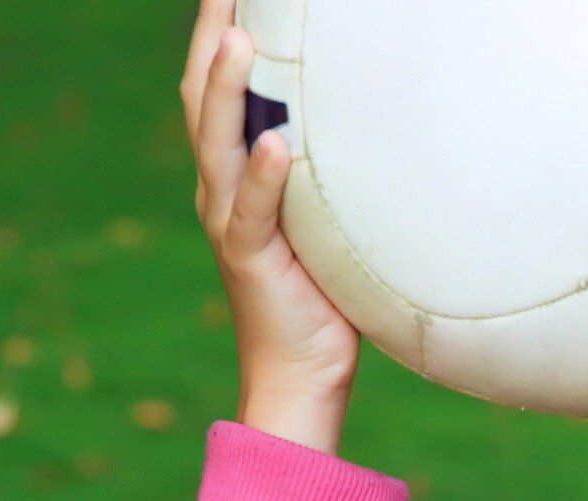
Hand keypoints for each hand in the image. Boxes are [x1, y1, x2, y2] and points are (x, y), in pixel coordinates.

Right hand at [182, 0, 360, 449]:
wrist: (302, 376)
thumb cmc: (326, 298)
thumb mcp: (329, 221)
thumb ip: (335, 173)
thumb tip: (385, 123)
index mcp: (235, 175)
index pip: (219, 91)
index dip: (221, 35)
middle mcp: (220, 190)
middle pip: (202, 99)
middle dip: (212, 38)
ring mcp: (228, 223)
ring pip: (216, 144)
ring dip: (225, 90)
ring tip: (243, 39)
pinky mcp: (250, 262)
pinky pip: (252, 213)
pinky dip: (263, 177)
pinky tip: (276, 143)